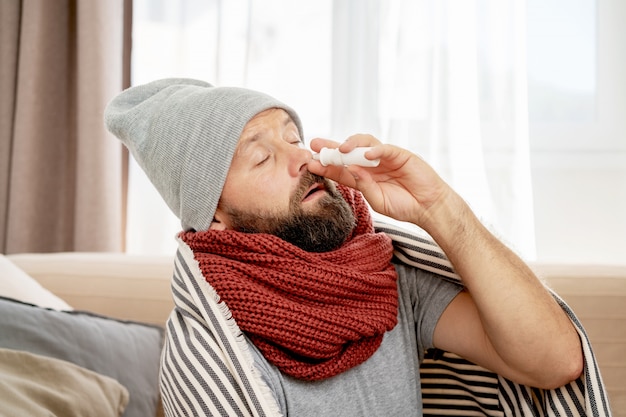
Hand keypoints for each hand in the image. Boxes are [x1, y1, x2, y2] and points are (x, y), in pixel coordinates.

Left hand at [307, 134, 452, 227]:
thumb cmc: (404, 206)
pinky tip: (366, 154)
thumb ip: (364, 187)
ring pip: (364, 144)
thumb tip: (350, 170)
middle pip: (348, 152)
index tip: (311, 163)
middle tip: (315, 144)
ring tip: (341, 150)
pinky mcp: (399, 154)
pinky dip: (375, 150)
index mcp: (363, 178)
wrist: (428, 207)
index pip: (340, 169)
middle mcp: (371, 165)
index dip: (326, 165)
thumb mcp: (378, 202)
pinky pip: (384, 148)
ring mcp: (384, 158)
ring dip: (350, 144)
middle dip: (331, 147)